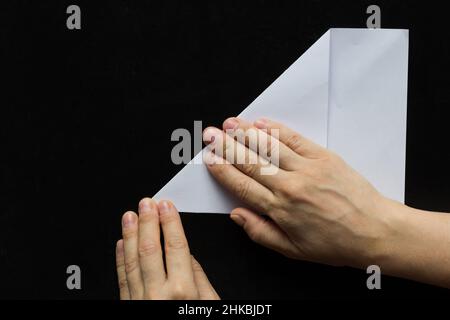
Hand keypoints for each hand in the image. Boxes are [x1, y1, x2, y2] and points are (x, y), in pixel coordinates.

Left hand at [115, 198, 219, 299]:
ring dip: (130, 235)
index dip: (171, 223)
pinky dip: (121, 260)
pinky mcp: (128, 307)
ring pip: (132, 261)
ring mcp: (140, 301)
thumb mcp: (210, 305)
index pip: (175, 246)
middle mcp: (158, 294)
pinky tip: (121, 244)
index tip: (167, 206)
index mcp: (182, 291)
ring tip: (130, 216)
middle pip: (151, 249)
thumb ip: (200, 280)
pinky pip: (122, 280)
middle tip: (146, 203)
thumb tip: (189, 257)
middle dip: (148, 222)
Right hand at [203, 117, 399, 268]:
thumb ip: (260, 232)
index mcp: (280, 210)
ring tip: (230, 123)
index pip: (242, 185)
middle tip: (210, 134)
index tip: (209, 158)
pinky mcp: (324, 157)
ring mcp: (308, 169)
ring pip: (269, 147)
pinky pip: (295, 140)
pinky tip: (262, 123)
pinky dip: (277, 130)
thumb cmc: (335, 244)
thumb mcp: (292, 250)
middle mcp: (290, 186)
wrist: (375, 231)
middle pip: (251, 162)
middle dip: (226, 146)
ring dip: (247, 133)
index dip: (222, 170)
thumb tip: (236, 214)